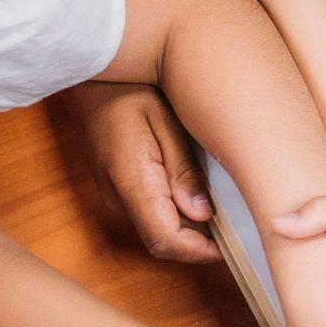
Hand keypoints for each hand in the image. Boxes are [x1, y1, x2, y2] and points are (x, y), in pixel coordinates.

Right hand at [68, 81, 217, 263]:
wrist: (89, 75)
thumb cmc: (129, 88)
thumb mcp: (165, 121)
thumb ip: (183, 170)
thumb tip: (202, 214)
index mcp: (131, 181)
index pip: (165, 239)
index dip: (198, 251)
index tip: (229, 248)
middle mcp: (118, 196)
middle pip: (162, 240)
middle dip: (198, 244)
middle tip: (236, 231)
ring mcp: (115, 194)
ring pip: (157, 229)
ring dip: (189, 229)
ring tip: (224, 212)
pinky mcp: (118, 188)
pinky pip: (150, 212)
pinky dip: (177, 213)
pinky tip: (199, 195)